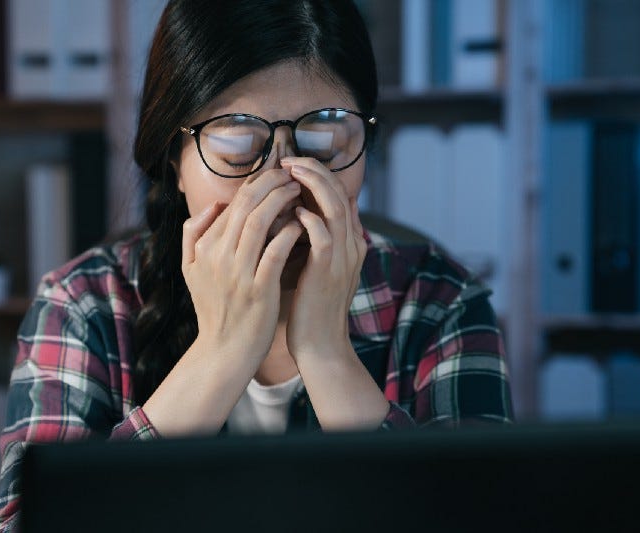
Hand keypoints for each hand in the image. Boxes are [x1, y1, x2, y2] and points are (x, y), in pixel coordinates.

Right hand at [181, 169, 303, 360]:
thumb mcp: (190, 270)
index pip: (232, 203)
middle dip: (270, 182)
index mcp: (204, 247)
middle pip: (246, 205)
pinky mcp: (259, 289)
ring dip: (281, 200)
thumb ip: (193, 234)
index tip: (276, 174)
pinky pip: (275, 250)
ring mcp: (238, 273)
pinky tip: (300, 223)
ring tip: (297, 191)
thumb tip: (215, 205)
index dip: (256, 183)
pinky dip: (289, 232)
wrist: (224, 351)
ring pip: (259, 221)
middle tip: (290, 174)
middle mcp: (217, 256)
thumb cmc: (214, 309)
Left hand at [280, 157, 366, 362]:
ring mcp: (343, 257)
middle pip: (340, 192)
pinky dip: (309, 219)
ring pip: (335, 207)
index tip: (291, 163)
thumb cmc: (310, 306)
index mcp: (348, 242)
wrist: (319, 345)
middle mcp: (351, 245)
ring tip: (290, 170)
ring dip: (312, 184)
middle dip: (315, 170)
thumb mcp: (314, 266)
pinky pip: (323, 236)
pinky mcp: (328, 271)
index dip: (318, 174)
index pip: (339, 194)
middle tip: (288, 158)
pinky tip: (293, 211)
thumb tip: (295, 213)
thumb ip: (311, 240)